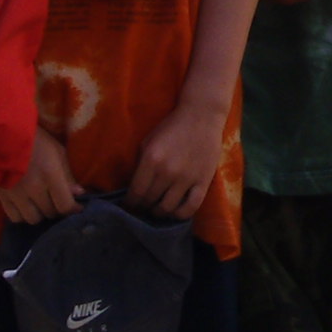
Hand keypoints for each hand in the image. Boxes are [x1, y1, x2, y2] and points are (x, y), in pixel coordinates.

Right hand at [0, 126, 82, 226]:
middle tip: (58, 201)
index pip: (65, 205)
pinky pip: (15, 217)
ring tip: (41, 205)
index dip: (73, 210)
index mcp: (50, 176)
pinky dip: (23, 215)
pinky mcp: (2, 196)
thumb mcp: (57, 151)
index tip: (77, 207)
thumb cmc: (35, 140)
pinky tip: (26, 207)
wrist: (3, 133)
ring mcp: (16, 195)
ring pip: (33, 219)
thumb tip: (78, 194)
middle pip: (50, 213)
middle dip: (57, 209)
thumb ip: (68, 175)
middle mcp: (34, 189)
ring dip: (40, 214)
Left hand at [127, 98, 223, 220]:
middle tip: (141, 208)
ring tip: (156, 209)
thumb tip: (133, 187)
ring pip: (168, 208)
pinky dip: (180, 215)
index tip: (128, 205)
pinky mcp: (203, 182)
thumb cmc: (171, 127)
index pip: (136, 192)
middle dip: (142, 207)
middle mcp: (167, 172)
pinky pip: (190, 208)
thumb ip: (140, 165)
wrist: (201, 116)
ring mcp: (186, 178)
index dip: (130, 203)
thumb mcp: (148, 142)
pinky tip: (175, 211)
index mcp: (151, 160)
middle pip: (150, 201)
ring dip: (159, 213)